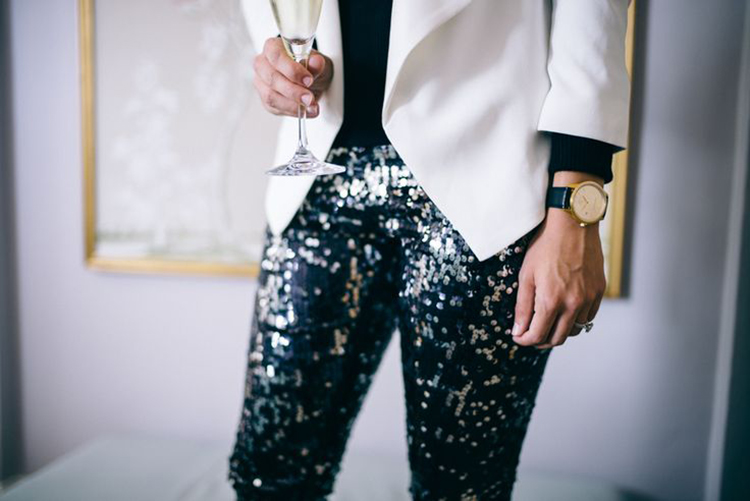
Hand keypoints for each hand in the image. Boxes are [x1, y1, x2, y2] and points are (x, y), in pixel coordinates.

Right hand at [253, 37, 333, 118]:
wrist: (310, 80)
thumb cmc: (310, 67)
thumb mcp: (318, 63)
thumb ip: (316, 63)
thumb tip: (317, 62)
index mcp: (272, 47)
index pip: (276, 56)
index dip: (292, 70)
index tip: (308, 80)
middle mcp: (262, 64)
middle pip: (272, 79)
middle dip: (293, 91)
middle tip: (309, 98)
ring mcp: (261, 83)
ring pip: (271, 96)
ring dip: (293, 105)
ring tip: (311, 107)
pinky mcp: (265, 100)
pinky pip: (275, 108)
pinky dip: (292, 111)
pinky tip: (306, 111)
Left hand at [511, 175, 606, 348]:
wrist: (573, 224)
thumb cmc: (546, 246)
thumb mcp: (526, 275)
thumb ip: (523, 307)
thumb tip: (518, 331)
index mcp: (552, 301)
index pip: (537, 335)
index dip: (524, 340)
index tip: (517, 336)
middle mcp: (573, 304)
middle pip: (557, 338)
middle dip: (540, 340)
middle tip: (530, 333)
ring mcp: (589, 298)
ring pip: (574, 329)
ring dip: (559, 331)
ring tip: (547, 322)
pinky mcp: (599, 291)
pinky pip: (588, 316)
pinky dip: (576, 319)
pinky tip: (565, 310)